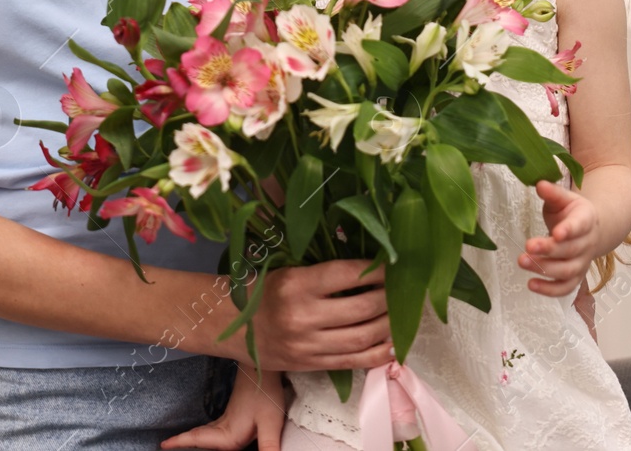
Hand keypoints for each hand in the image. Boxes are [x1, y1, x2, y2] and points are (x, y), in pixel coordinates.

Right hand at [162, 364, 285, 449]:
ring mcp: (228, 417)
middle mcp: (225, 426)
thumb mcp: (270, 423)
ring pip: (205, 431)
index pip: (199, 440)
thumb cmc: (266, 393)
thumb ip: (268, 446)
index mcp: (229, 433)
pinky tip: (210, 431)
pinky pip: (214, 426)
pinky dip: (204, 431)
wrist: (263, 366)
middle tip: (167, 444)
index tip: (163, 444)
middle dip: (183, 441)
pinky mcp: (235, 412)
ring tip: (183, 441)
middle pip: (198, 436)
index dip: (181, 443)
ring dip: (193, 437)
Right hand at [248, 260, 394, 371]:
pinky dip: (377, 354)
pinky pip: (352, 362)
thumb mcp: (286, 271)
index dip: (376, 270)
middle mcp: (302, 315)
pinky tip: (392, 345)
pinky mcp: (309, 365)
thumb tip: (367, 267)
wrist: (226, 324)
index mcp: (295, 283)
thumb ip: (323, 272)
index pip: (347, 274)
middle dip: (389, 299)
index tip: (394, 265)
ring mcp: (306, 344)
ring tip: (403, 316)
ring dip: (389, 326)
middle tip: (404, 291)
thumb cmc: (259, 290)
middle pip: (361, 307)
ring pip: (361, 337)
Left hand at [519, 179, 600, 296]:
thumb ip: (552, 193)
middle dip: (549, 250)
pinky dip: (550, 290)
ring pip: (568, 271)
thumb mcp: (564, 198)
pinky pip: (566, 288)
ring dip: (545, 269)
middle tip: (527, 247)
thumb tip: (539, 184)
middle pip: (570, 250)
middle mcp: (587, 243)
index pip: (580, 226)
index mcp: (586, 220)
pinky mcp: (575, 276)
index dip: (569, 230)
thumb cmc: (572, 212)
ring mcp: (583, 262)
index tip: (556, 233)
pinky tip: (531, 285)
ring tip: (522, 262)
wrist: (592, 230)